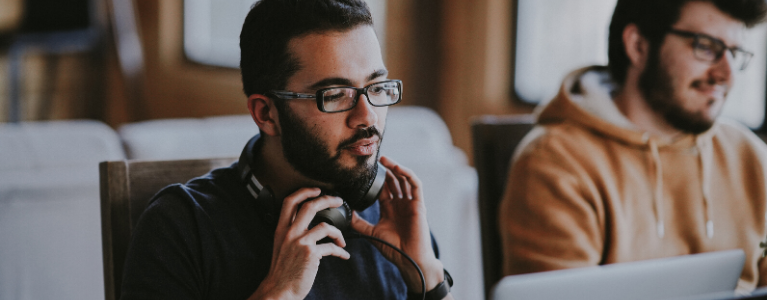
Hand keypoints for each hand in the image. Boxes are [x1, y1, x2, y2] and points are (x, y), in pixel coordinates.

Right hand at [249, 188, 349, 299]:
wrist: (280, 290)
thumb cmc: (283, 270)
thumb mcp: (281, 246)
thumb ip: (292, 232)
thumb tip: (309, 223)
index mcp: (281, 229)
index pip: (290, 202)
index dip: (304, 191)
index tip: (316, 189)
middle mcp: (290, 233)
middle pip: (310, 206)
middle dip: (327, 199)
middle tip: (338, 200)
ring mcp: (300, 242)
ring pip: (326, 226)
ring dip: (339, 233)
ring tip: (342, 240)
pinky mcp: (311, 254)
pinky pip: (331, 247)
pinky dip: (340, 251)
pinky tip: (343, 255)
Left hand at [351, 156, 444, 292]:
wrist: (409, 259)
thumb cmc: (393, 248)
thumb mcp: (371, 233)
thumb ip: (359, 222)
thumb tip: (345, 213)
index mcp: (390, 208)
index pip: (383, 188)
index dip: (376, 178)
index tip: (365, 169)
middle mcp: (400, 204)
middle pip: (393, 181)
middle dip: (385, 170)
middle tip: (374, 159)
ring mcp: (410, 203)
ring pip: (404, 180)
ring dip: (395, 168)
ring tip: (384, 160)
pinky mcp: (419, 204)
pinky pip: (415, 185)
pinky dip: (408, 175)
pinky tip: (397, 168)